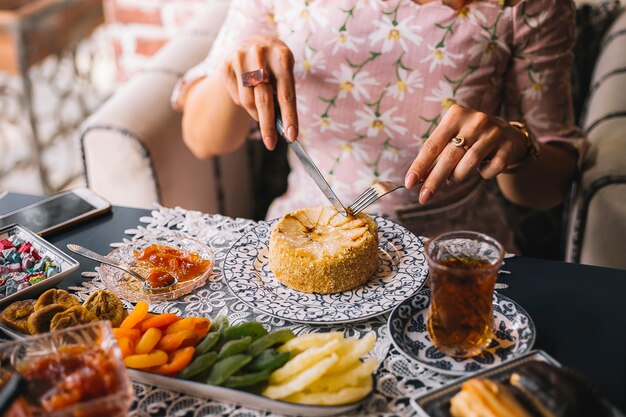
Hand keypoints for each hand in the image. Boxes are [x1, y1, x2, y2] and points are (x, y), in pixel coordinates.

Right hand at [220, 35, 297, 150]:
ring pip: (248, 102)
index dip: (289, 117)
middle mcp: (260, 56)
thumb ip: (283, 95)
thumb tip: (282, 128)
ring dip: (257, 113)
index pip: (286, 94)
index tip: (291, 137)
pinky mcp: (226, 66)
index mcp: (282, 57)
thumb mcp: (286, 72)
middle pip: (264, 100)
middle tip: (271, 144)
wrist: (255, 42)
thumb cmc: (276, 65)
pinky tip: (249, 92)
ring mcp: (240, 59)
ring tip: (263, 108)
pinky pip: (237, 98)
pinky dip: (245, 103)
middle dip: (268, 126)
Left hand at [404, 104, 527, 203]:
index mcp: (455, 115)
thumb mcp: (453, 137)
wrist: (509, 135)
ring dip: (457, 177)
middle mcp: (475, 121)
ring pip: (469, 164)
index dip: (419, 165)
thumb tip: (417, 179)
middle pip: (449, 156)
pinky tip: (482, 169)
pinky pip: (490, 170)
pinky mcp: (508, 147)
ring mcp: (494, 133)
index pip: (432, 145)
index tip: (409, 183)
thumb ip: (436, 154)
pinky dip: (483, 174)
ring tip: (454, 178)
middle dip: (434, 180)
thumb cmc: (471, 139)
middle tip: (423, 197)